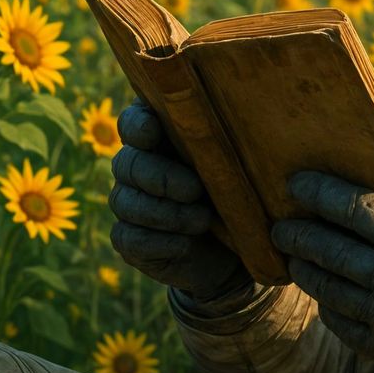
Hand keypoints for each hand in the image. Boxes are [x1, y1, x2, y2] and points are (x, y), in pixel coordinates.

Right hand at [109, 100, 251, 299]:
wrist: (241, 251)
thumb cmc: (245, 195)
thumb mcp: (247, 168)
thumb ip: (235, 144)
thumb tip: (241, 121)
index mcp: (160, 139)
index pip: (133, 122)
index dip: (137, 125)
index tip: (153, 132)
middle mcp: (137, 168)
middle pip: (128, 164)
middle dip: (160, 176)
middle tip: (195, 189)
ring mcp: (130, 205)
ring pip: (126, 202)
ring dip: (165, 212)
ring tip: (202, 220)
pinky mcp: (131, 241)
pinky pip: (130, 238)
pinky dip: (158, 241)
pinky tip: (185, 244)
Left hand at [270, 172, 373, 372]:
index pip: (360, 210)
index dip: (323, 193)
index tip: (298, 182)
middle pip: (331, 248)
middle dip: (298, 232)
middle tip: (280, 222)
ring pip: (327, 286)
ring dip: (303, 267)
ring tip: (291, 253)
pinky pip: (337, 320)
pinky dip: (324, 301)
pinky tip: (320, 288)